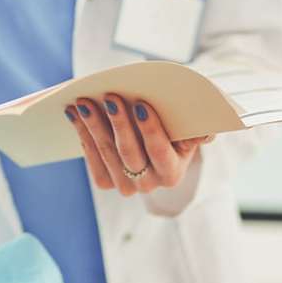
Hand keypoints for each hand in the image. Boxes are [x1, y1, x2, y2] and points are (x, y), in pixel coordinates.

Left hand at [65, 94, 213, 196]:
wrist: (158, 141)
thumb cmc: (176, 126)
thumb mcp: (191, 126)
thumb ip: (200, 128)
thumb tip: (206, 133)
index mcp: (173, 173)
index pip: (160, 151)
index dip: (150, 128)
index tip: (141, 104)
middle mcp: (149, 185)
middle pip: (130, 153)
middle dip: (118, 122)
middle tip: (109, 96)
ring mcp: (126, 186)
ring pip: (107, 153)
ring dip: (93, 125)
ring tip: (84, 101)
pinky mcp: (106, 181)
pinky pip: (92, 158)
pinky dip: (83, 134)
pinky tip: (75, 114)